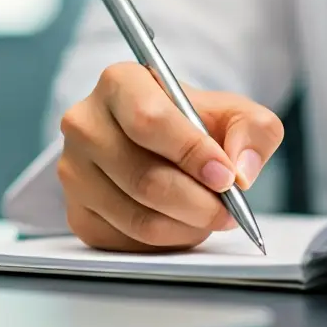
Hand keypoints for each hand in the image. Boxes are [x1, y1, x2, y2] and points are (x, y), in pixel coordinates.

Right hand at [59, 63, 283, 251]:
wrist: (156, 143)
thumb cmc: (191, 123)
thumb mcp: (232, 112)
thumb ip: (252, 130)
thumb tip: (241, 170)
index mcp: (119, 83)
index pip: (149, 121)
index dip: (191, 153)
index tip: (225, 177)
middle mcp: (84, 124)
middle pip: (143, 178)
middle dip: (198, 202)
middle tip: (228, 210)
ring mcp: (74, 171)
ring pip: (138, 218)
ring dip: (186, 226)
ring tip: (209, 215)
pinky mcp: (77, 212)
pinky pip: (127, 242)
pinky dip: (167, 241)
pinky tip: (181, 223)